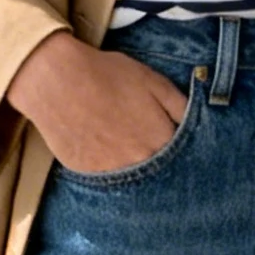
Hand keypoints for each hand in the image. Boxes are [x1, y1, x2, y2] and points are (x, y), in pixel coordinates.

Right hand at [8, 28, 187, 175]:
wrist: (57, 80)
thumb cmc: (107, 75)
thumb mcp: (152, 81)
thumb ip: (180, 106)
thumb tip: (197, 123)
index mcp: (160, 141)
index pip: (182, 157)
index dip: (177, 148)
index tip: (170, 140)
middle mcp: (140, 163)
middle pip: (158, 172)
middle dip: (157, 160)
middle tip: (142, 140)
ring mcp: (112, 173)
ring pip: (133, 178)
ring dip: (133, 167)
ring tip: (121, 144)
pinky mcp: (88, 175)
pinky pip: (106, 179)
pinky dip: (108, 167)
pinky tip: (101, 147)